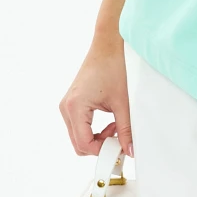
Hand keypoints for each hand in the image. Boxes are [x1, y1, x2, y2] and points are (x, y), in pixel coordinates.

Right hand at [60, 33, 132, 156]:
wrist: (108, 46)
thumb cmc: (113, 66)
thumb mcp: (123, 103)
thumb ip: (126, 130)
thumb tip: (129, 150)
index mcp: (75, 107)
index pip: (84, 144)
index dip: (102, 151)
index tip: (119, 151)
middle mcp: (66, 107)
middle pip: (78, 143)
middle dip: (99, 145)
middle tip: (119, 139)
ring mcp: (67, 105)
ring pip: (79, 136)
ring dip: (97, 137)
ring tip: (116, 126)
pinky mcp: (73, 103)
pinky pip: (79, 126)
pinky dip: (94, 129)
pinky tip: (110, 121)